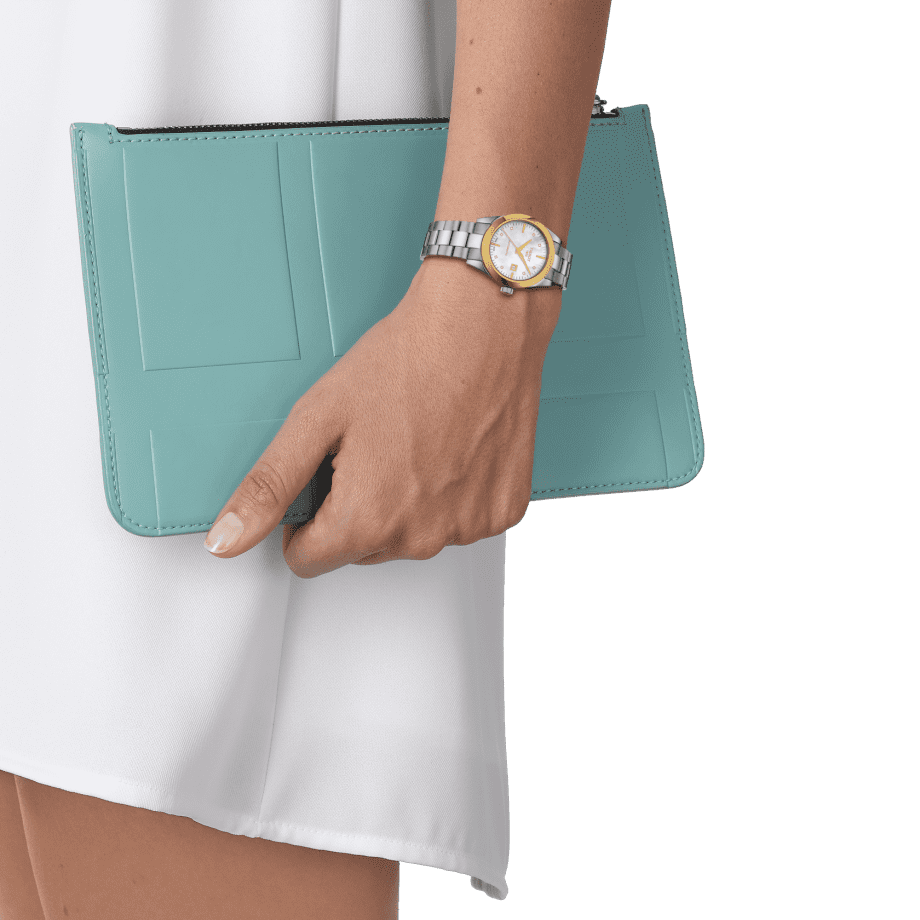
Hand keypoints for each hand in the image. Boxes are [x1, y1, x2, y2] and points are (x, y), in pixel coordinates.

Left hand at [203, 259, 560, 577]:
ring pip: (411, 536)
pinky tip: (452, 448)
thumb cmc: (405, 361)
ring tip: (415, 440)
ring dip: (406, 502)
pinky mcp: (501, 511)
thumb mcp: (317, 417)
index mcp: (367, 521)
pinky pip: (459, 521)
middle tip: (374, 445)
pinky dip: (451, 494)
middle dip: (358, 507)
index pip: (308, 560)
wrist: (482, 326)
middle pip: (361, 548)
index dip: (305, 518)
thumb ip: (269, 487)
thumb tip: (225, 541)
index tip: (325, 474)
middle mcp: (420, 538)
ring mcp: (467, 527)